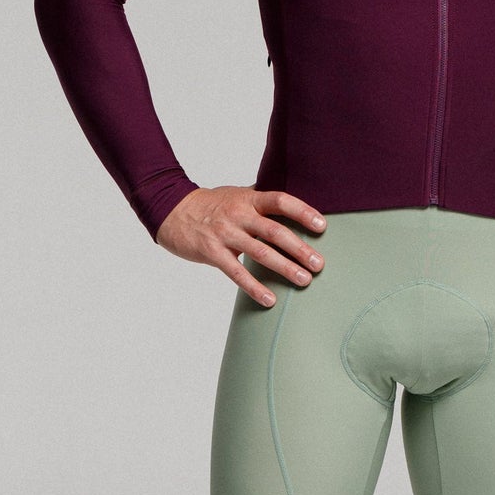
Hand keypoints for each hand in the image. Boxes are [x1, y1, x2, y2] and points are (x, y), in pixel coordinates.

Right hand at [156, 186, 326, 307]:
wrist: (171, 210)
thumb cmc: (211, 204)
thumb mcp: (237, 195)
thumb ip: (261, 200)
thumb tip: (292, 205)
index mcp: (248, 199)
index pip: (281, 201)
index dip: (303, 212)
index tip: (322, 226)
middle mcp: (239, 215)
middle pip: (275, 231)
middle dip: (299, 248)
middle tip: (319, 264)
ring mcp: (225, 234)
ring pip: (260, 253)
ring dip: (284, 268)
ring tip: (303, 280)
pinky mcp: (212, 252)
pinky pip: (236, 273)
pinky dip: (254, 287)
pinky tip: (269, 300)